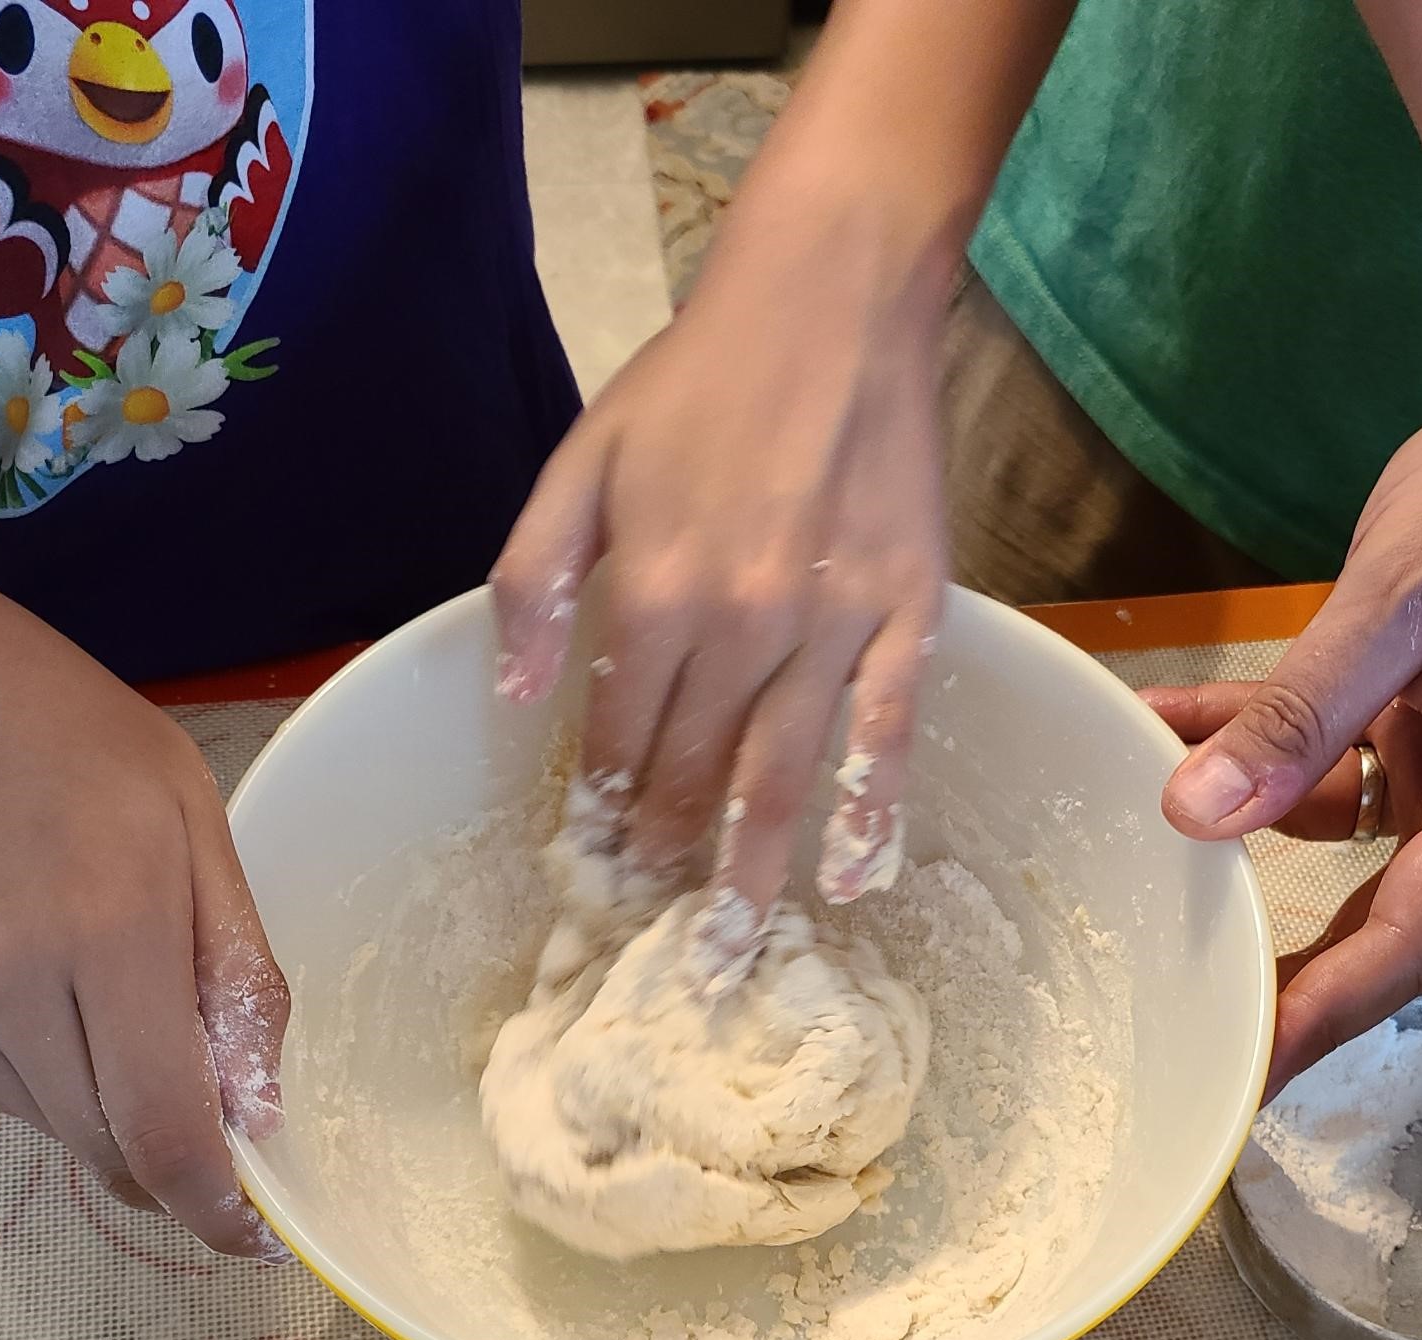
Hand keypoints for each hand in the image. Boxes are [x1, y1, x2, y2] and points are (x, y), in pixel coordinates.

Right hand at [0, 660, 288, 1258]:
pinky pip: (14, 1102)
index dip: (213, 1205)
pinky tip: (66, 1001)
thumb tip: (258, 1112)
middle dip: (174, 1167)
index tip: (252, 1231)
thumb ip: (240, 978)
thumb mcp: (203, 833)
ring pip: (63, 1136)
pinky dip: (62, 1087)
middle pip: (110, 1152)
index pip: (162, 1126)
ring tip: (128, 1016)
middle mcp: (10, 986)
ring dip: (118, 1121)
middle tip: (218, 1126)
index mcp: (106, 931)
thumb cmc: (90, 755)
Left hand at [491, 188, 948, 962]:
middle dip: (663, 860)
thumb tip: (514, 694)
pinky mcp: (907, 616)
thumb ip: (534, 580)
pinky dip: (872, 814)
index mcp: (650, 591)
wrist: (830, 302)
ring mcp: (830, 627)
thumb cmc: (696, 381)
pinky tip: (855, 880)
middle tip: (650, 934)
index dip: (600, 809)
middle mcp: (737, 625)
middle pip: (691, 774)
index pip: (617, 737)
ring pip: (781, 778)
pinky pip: (889, 735)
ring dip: (748, 874)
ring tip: (727, 955)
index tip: (593, 867)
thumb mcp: (580, 462)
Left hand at [1155, 428, 1421, 1093]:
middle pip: (1380, 909)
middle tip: (1180, 1015)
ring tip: (1126, 836)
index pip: (1416, 933)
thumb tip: (1189, 816)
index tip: (1248, 1071)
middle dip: (1279, 957)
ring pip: (1336, 823)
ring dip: (1235, 820)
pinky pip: (1325, 745)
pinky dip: (1245, 737)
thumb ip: (1304, 710)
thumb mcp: (1406, 593)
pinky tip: (1156, 723)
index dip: (1330, 1009)